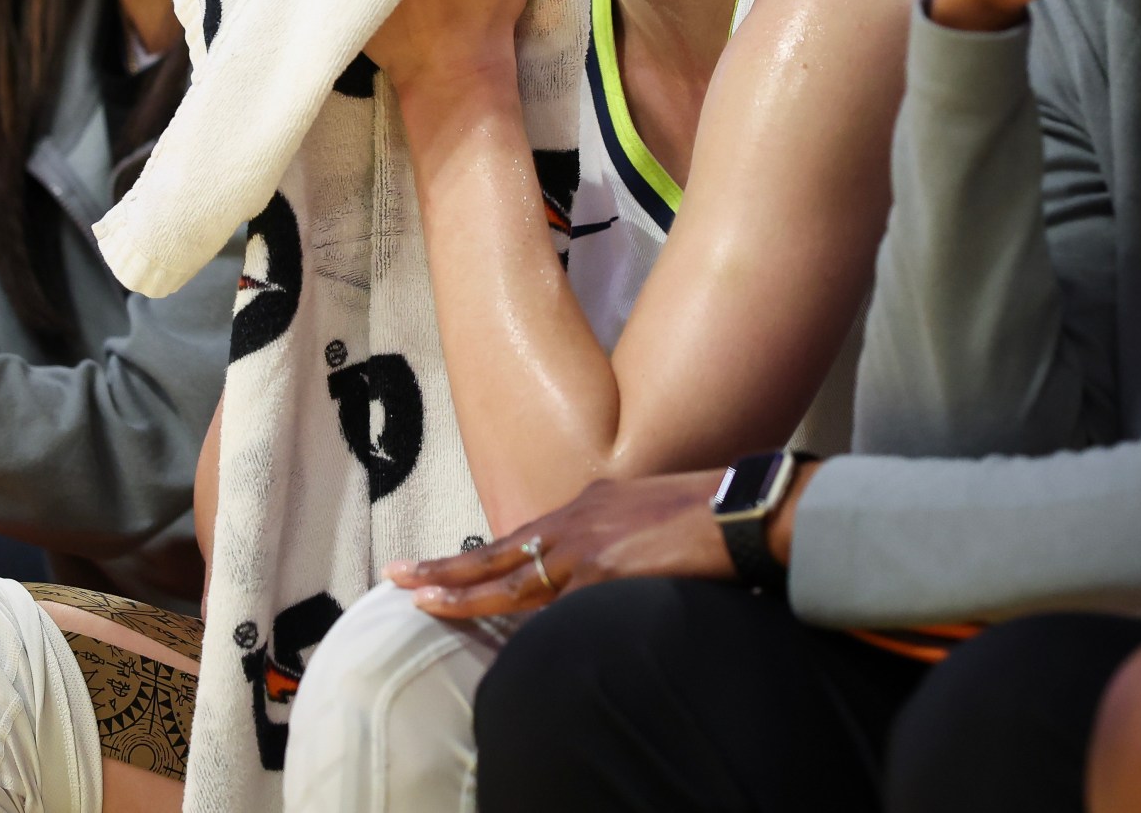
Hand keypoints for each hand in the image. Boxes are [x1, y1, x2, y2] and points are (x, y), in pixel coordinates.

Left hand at [387, 470, 731, 618]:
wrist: (743, 509)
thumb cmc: (713, 512)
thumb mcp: (651, 511)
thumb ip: (619, 538)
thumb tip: (614, 565)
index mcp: (589, 505)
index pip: (520, 538)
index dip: (477, 555)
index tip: (439, 563)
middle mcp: (577, 521)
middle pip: (496, 552)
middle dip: (444, 567)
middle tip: (396, 576)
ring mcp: (585, 548)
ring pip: (509, 580)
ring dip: (460, 592)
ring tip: (419, 600)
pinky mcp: (602, 573)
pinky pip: (552, 608)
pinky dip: (520, 622)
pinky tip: (489, 636)